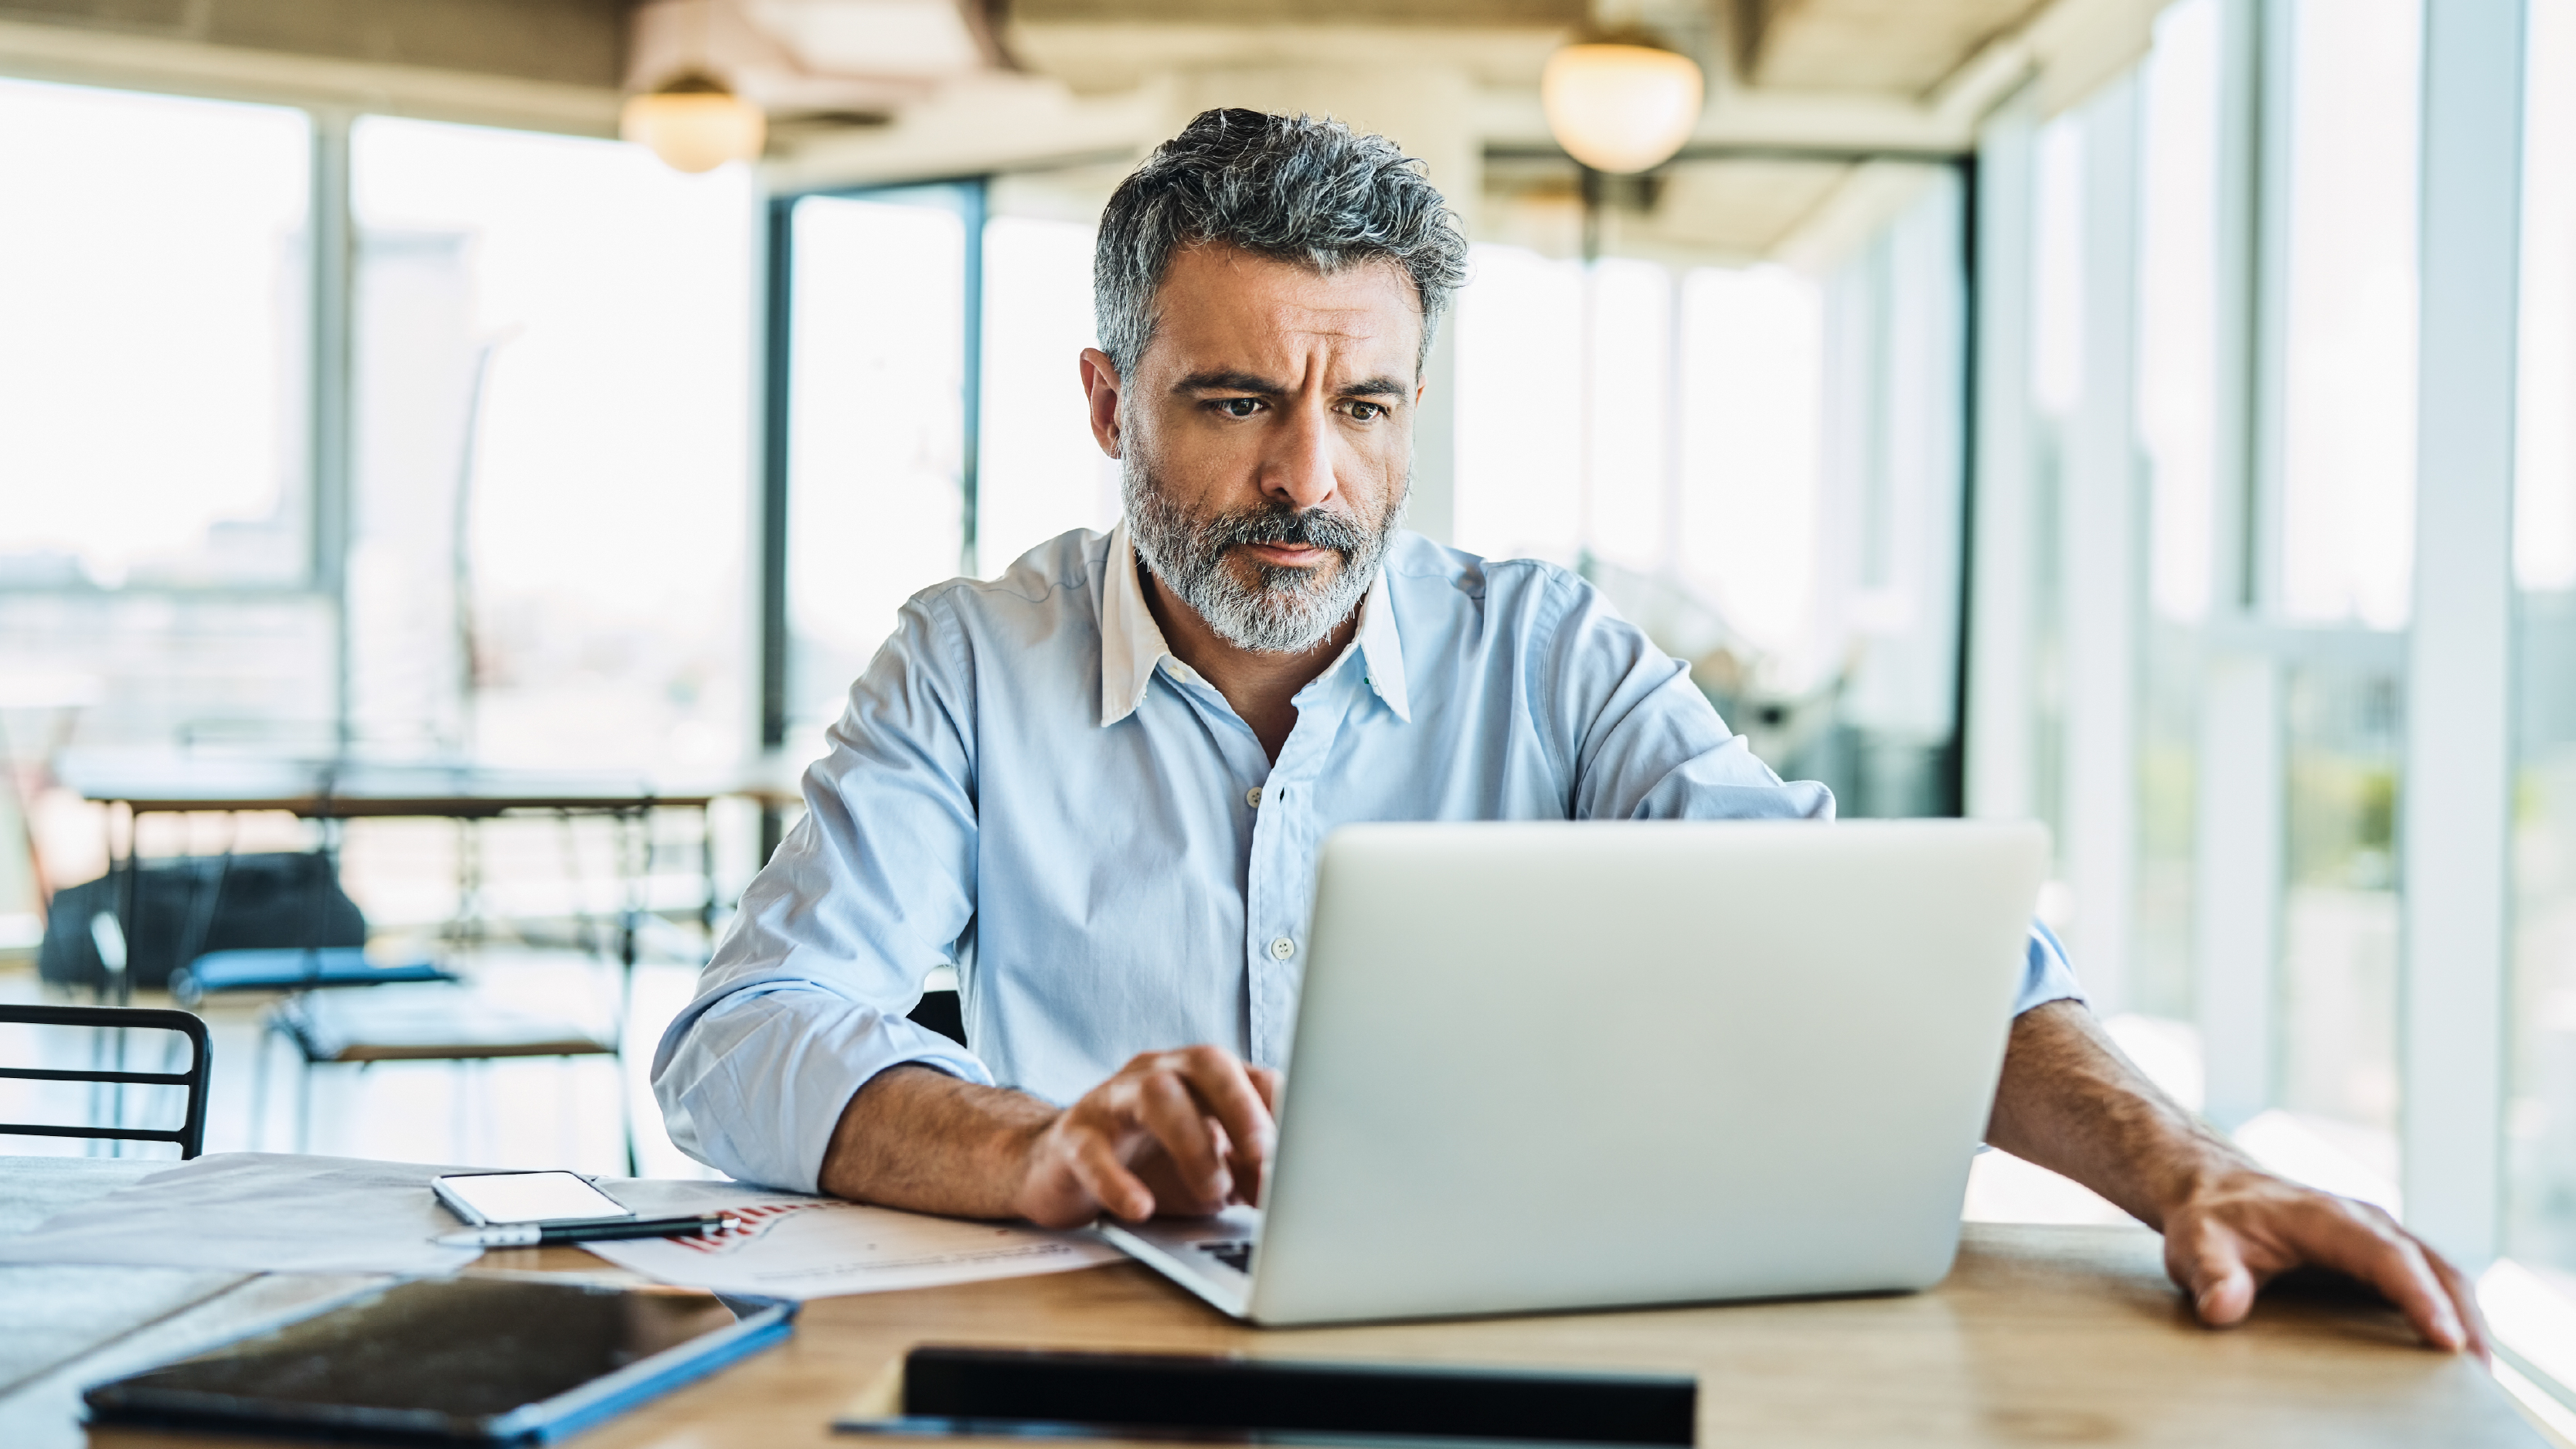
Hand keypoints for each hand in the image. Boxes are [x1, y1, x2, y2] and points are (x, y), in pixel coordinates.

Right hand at [1010, 1046, 1279, 1228]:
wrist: (1061, 1172)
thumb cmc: (1148, 1164)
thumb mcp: (1210, 1169)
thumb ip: (1250, 1174)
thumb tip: (1292, 1194)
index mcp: (1201, 1079)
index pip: (1254, 1075)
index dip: (1281, 1113)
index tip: (1303, 1154)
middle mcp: (1161, 1073)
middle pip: (1207, 1061)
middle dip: (1242, 1105)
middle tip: (1263, 1154)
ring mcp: (1114, 1100)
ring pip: (1155, 1093)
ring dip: (1192, 1143)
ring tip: (1213, 1191)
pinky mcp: (1074, 1138)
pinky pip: (1093, 1150)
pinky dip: (1118, 1181)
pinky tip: (1139, 1207)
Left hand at [2160, 1167, 2486, 1355]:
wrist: (2215, 1192)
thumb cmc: (2210, 1220)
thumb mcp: (2196, 1244)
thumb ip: (2211, 1274)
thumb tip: (2223, 1309)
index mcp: (2326, 1217)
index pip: (2385, 1255)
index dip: (2418, 1296)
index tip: (2444, 1339)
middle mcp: (2365, 1223)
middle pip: (2432, 1265)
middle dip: (2462, 1315)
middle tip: (2479, 1373)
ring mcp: (2380, 1239)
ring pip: (2442, 1274)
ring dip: (2466, 1318)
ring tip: (2479, 1375)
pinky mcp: (2381, 1259)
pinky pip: (2430, 1282)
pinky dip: (2450, 1313)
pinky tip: (2457, 1355)